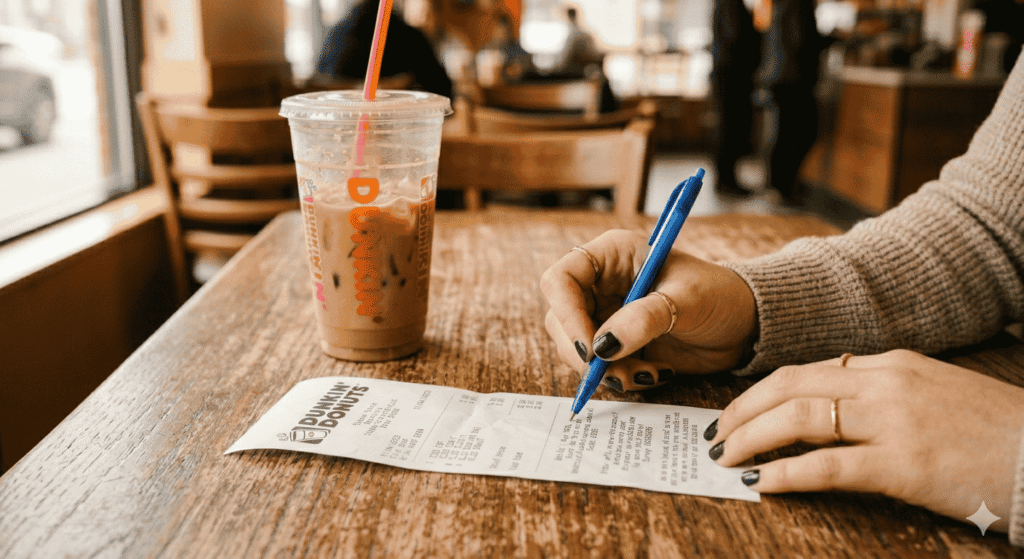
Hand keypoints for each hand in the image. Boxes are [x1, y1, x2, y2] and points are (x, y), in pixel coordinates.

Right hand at [540, 229, 756, 390]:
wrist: (745, 325)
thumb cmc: (720, 296)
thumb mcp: (686, 300)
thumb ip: (643, 319)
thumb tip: (603, 347)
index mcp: (612, 256)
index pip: (561, 279)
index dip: (566, 314)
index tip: (590, 347)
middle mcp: (601, 285)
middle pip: (560, 319)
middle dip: (584, 352)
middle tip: (613, 371)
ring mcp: (607, 316)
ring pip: (576, 349)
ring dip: (605, 370)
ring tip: (646, 373)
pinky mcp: (618, 345)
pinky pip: (599, 368)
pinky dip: (621, 378)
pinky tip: (655, 373)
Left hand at [707, 349, 1023, 531]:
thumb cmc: (995, 432)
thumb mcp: (936, 393)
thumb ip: (885, 395)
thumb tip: (834, 411)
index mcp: (893, 364)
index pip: (808, 371)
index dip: (762, 393)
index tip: (736, 413)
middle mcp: (887, 382)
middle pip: (790, 386)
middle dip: (742, 411)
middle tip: (715, 435)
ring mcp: (895, 420)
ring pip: (799, 418)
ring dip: (751, 437)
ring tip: (726, 459)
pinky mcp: (904, 463)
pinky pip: (828, 465)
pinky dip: (787, 472)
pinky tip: (763, 482)